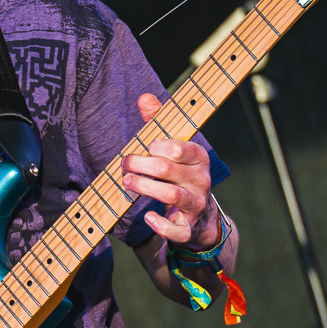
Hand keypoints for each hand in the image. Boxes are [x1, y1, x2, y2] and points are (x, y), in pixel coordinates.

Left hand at [121, 93, 220, 248]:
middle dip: (141, 165)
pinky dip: (161, 225)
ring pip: (170, 195)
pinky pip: (177, 230)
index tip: (145, 147)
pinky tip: (148, 216)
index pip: (180, 147)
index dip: (157, 146)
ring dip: (144, 187)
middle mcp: (201, 180)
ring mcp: (196, 204)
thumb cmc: (180, 173)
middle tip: (125, 165)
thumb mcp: (173, 148)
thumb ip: (159, 122)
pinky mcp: (188, 228)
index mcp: (199, 157)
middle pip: (169, 169)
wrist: (200, 215)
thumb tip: (144, 97)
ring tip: (127, 182)